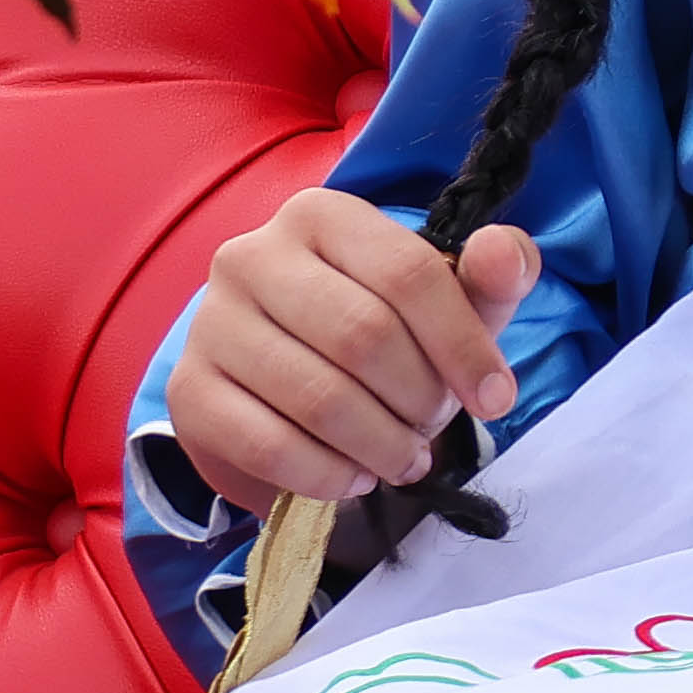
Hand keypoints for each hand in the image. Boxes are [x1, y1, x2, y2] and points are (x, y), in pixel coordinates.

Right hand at [164, 193, 542, 516]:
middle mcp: (252, 255)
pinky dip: (328, 475)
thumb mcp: (447, 299)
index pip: (408, 274)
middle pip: (364, 336)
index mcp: (321, 215)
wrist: (281, 388)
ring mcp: (211, 322)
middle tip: (435, 426)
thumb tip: (503, 255)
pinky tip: (354, 477)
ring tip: (405, 458)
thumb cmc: (379, 331)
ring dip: (381, 444)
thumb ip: (491, 273)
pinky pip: (269, 445)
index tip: (496, 397)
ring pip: (319, 397)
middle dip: (419, 398)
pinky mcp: (189, 391)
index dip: (463, 344)